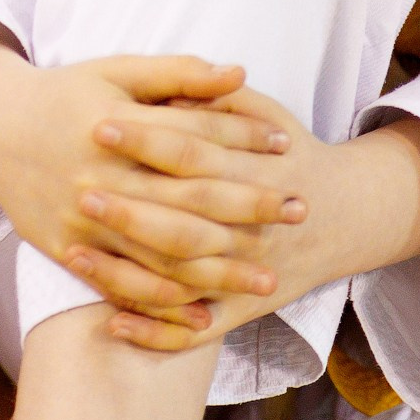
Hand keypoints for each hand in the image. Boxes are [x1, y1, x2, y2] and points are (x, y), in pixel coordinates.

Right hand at [0, 29, 306, 327]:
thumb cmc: (64, 93)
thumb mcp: (116, 70)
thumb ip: (178, 74)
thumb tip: (240, 73)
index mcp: (116, 128)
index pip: (193, 136)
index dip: (243, 140)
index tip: (287, 146)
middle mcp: (101, 178)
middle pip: (187, 201)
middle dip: (248, 208)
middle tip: (298, 211)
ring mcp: (83, 221)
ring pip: (160, 256)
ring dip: (218, 271)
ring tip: (267, 279)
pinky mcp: (69, 251)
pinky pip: (122, 287)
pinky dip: (164, 306)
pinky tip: (204, 315)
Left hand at [93, 112, 419, 355]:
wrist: (345, 215)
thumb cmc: (288, 152)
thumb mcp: (266, 113)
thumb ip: (220, 98)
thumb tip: (172, 87)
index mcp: (257, 171)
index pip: (195, 153)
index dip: (148, 139)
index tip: (101, 124)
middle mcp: (253, 229)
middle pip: (184, 221)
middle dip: (130, 209)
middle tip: (79, 191)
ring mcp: (247, 274)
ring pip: (183, 280)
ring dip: (128, 274)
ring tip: (75, 256)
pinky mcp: (241, 310)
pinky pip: (195, 331)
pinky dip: (155, 332)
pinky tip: (112, 321)